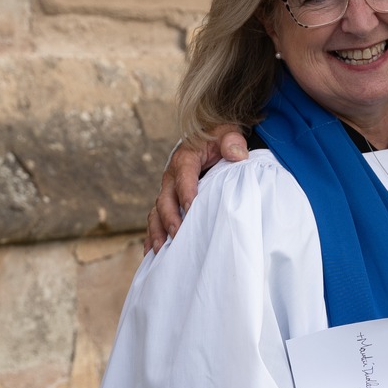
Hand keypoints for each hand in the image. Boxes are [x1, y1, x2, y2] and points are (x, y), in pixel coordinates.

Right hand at [145, 126, 247, 250]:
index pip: (184, 177)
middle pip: (166, 199)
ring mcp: (168, 190)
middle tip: (178, 235)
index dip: (186, 193)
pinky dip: (153, 235)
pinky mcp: (169, 201)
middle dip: (170, 218)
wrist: (209, 139)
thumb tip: (237, 154)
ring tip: (160, 250)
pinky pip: (157, 219)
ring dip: (157, 230)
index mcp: (185, 159)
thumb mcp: (228, 133)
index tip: (192, 210)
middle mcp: (171, 177)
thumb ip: (232, 142)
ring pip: (157, 212)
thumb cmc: (219, 139)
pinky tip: (151, 253)